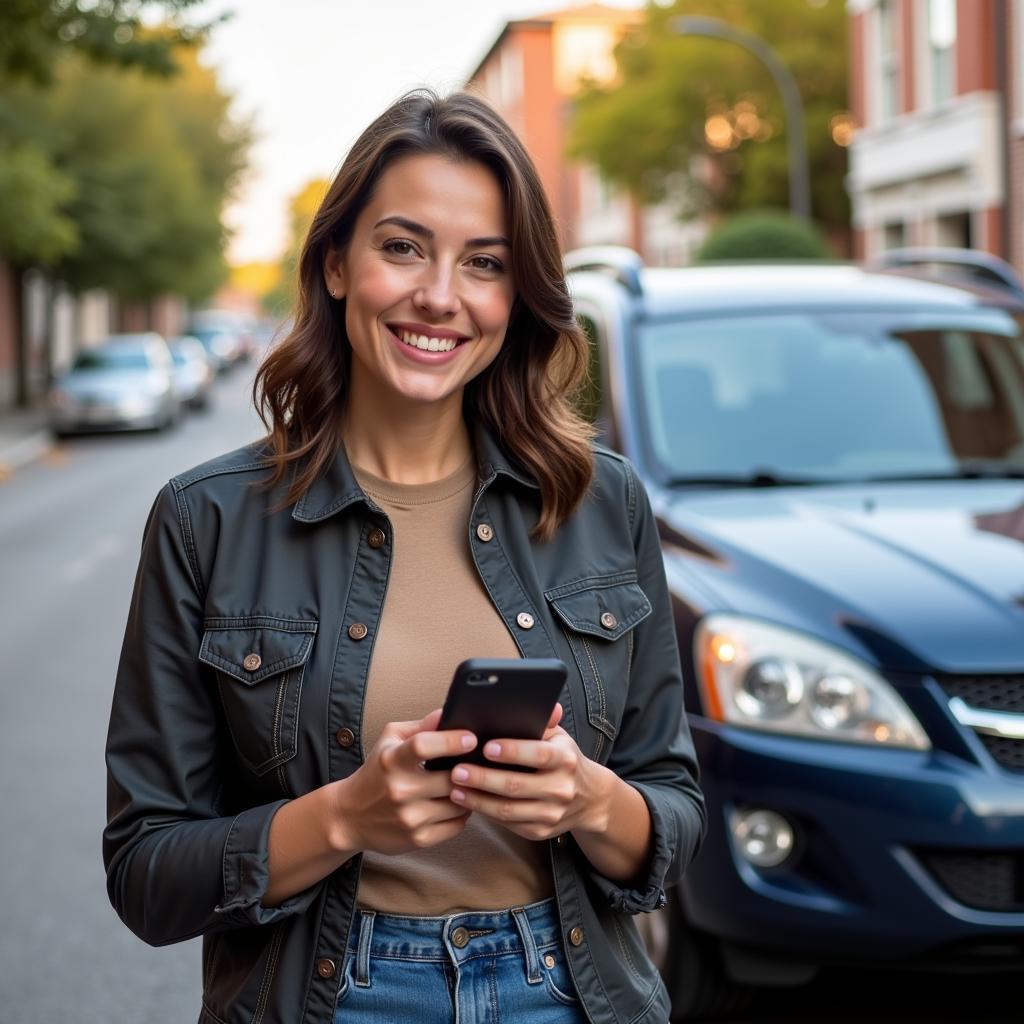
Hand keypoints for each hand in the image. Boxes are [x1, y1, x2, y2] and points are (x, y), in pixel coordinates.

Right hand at [330, 709, 476, 855]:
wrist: (349, 816)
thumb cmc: (376, 771)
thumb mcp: (390, 740)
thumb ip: (421, 726)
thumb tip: (449, 713)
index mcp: (392, 760)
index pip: (423, 746)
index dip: (451, 741)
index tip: (471, 739)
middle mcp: (400, 790)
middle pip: (450, 778)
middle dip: (467, 770)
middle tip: (476, 764)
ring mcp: (410, 818)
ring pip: (459, 803)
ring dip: (468, 792)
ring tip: (466, 783)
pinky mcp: (418, 839)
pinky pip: (457, 825)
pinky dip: (462, 813)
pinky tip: (456, 803)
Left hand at [448, 703, 612, 841]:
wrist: (589, 798)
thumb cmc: (562, 759)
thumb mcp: (558, 737)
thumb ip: (543, 720)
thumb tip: (533, 701)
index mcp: (565, 759)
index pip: (538, 754)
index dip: (512, 751)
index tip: (486, 747)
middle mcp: (561, 788)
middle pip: (517, 785)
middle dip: (483, 778)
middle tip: (457, 770)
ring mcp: (551, 813)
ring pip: (508, 809)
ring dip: (478, 800)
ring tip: (455, 788)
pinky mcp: (540, 830)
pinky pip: (508, 824)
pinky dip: (485, 812)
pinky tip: (468, 802)